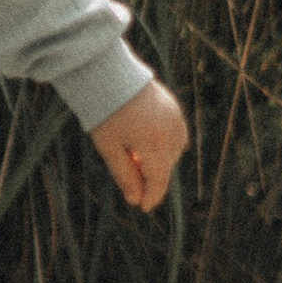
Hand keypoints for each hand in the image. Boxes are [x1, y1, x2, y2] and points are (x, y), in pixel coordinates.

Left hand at [91, 78, 188, 211]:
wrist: (109, 75)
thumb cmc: (105, 112)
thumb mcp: (110, 148)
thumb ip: (125, 175)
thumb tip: (136, 200)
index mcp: (154, 144)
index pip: (158, 180)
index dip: (151, 197)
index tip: (143, 207)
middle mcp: (171, 132)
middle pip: (165, 167)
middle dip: (151, 177)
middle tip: (132, 180)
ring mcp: (176, 119)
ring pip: (173, 153)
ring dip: (158, 161)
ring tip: (134, 155)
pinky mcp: (174, 109)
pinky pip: (177, 136)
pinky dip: (165, 145)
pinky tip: (147, 143)